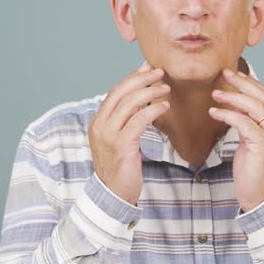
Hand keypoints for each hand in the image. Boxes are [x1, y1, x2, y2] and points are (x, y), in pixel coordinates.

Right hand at [89, 61, 170, 205]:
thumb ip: (123, 121)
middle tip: (159, 72)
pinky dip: (153, 110)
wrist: (113, 194)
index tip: (147, 68)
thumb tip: (139, 100)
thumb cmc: (120, 167)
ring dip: (150, 92)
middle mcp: (100, 126)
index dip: (132, 78)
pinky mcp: (122, 145)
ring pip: (130, 104)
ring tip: (166, 89)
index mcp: (97, 122)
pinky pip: (139, 120)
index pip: (114, 92)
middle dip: (141, 79)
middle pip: (121, 93)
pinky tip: (164, 107)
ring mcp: (109, 135)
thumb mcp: (118, 140)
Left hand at [209, 68, 263, 211]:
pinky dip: (228, 115)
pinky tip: (215, 113)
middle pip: (263, 97)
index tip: (235, 74)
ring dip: (233, 97)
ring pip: (255, 107)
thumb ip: (251, 123)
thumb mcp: (253, 142)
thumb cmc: (254, 171)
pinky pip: (244, 123)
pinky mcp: (263, 146)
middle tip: (224, 74)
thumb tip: (237, 103)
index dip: (252, 83)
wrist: (260, 198)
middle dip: (242, 83)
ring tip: (216, 94)